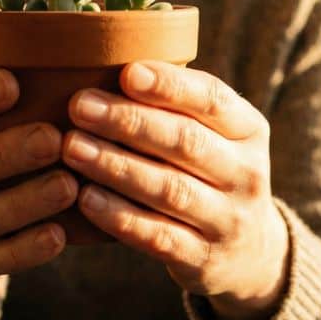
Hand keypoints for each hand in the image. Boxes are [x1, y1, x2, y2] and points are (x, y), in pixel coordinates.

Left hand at [63, 61, 289, 319]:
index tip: (127, 72)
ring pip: (169, 189)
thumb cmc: (206, 169)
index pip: (212, 100)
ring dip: (116, 166)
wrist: (248, 251)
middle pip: (185, 142)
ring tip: (72, 147)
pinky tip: (85, 198)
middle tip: (79, 106)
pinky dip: (120, 217)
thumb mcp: (211, 132)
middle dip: (128, 122)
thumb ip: (173, 102)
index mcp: (248, 128)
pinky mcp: (204, 259)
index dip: (170, 86)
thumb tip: (102, 60)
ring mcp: (229, 220)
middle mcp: (246, 173)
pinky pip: (158, 236)